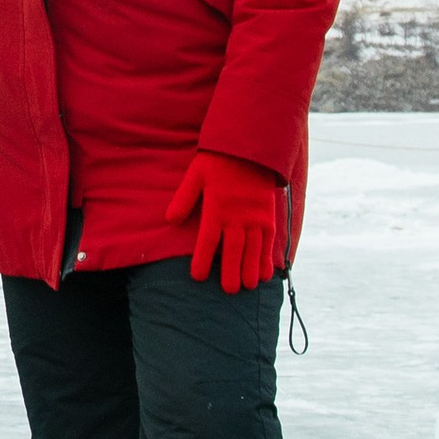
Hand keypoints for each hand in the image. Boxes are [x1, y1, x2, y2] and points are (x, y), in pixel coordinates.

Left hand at [167, 149, 283, 292]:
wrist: (250, 147)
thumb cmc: (218, 161)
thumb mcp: (196, 175)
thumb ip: (184, 198)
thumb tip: (170, 220)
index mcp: (217, 207)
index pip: (208, 239)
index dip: (202, 259)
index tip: (197, 277)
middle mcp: (237, 216)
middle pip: (233, 249)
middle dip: (230, 271)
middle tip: (229, 290)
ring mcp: (255, 217)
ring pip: (253, 248)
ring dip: (250, 269)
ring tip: (247, 287)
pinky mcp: (268, 216)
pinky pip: (268, 242)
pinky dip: (267, 259)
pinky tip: (265, 274)